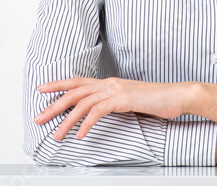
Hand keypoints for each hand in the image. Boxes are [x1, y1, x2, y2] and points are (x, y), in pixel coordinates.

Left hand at [33, 77, 192, 140]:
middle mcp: (110, 83)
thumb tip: (102, 113)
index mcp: (110, 83)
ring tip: (57, 135)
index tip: (42, 90)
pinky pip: (99, 111)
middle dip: (54, 105)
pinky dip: (87, 124)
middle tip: (38, 118)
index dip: (58, 84)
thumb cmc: (157, 100)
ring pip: (83, 103)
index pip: (78, 81)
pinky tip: (80, 135)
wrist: (178, 95)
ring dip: (67, 120)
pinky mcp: (124, 99)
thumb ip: (115, 104)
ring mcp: (116, 90)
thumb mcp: (131, 101)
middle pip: (74, 92)